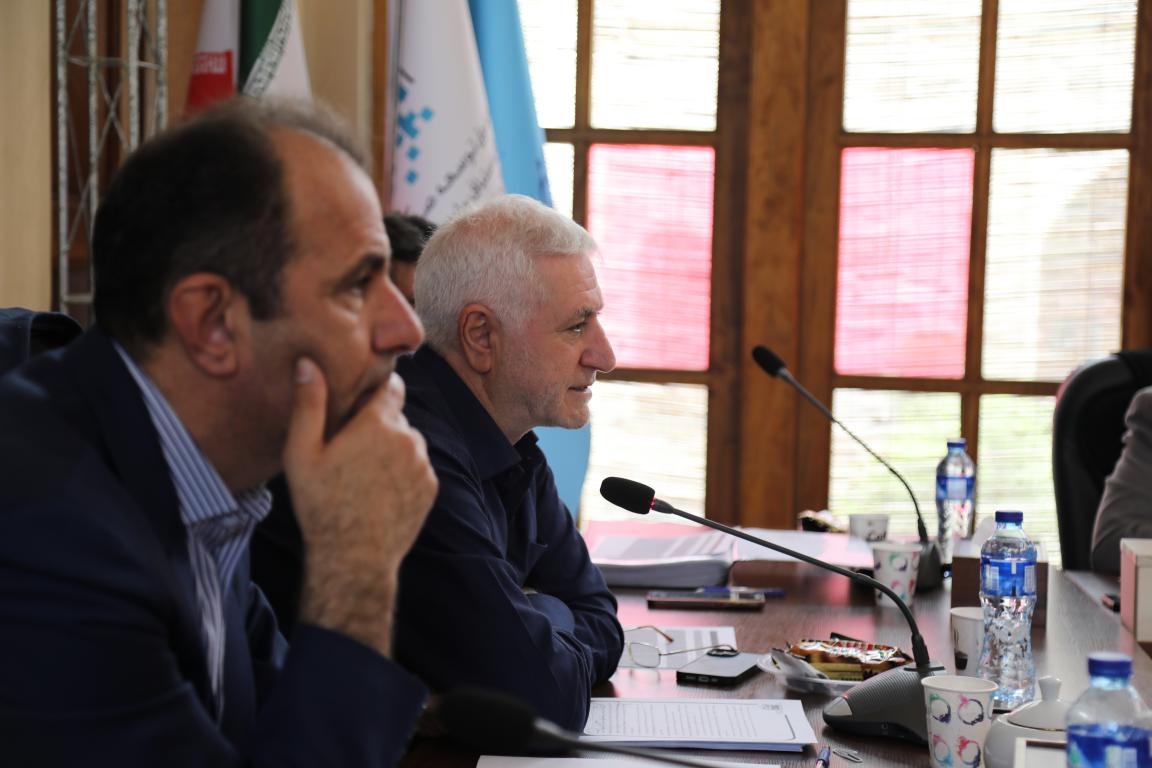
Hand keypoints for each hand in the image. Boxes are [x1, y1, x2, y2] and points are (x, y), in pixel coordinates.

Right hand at [282, 357, 437, 653]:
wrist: (354, 558)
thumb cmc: (321, 505)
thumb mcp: (302, 453)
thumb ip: (309, 404)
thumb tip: (309, 364)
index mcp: (379, 424)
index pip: (392, 386)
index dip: (376, 391)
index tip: (360, 402)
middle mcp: (409, 438)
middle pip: (396, 418)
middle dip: (378, 426)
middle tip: (350, 450)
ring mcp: (423, 464)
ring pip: (408, 443)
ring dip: (392, 450)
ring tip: (363, 475)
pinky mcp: (431, 487)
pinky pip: (417, 468)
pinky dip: (403, 473)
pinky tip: (379, 492)